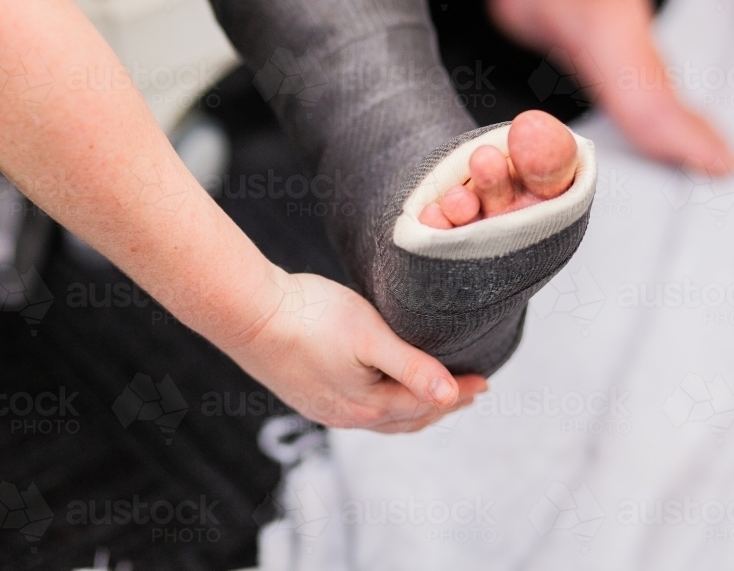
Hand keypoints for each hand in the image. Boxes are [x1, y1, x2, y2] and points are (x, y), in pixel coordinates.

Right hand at [232, 268, 487, 432]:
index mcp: (368, 406)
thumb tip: (451, 395)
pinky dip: (385, 405)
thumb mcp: (370, 337)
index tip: (485, 381)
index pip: (427, 404)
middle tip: (467, 392)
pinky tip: (382, 391)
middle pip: (408, 419)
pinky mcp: (307, 395)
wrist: (248, 314)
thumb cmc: (311, 317)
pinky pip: (360, 411)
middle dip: (440, 406)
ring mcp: (325, 409)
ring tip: (433, 397)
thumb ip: (411, 367)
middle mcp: (348, 416)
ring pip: (383, 418)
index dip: (458, 392)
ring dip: (413, 408)